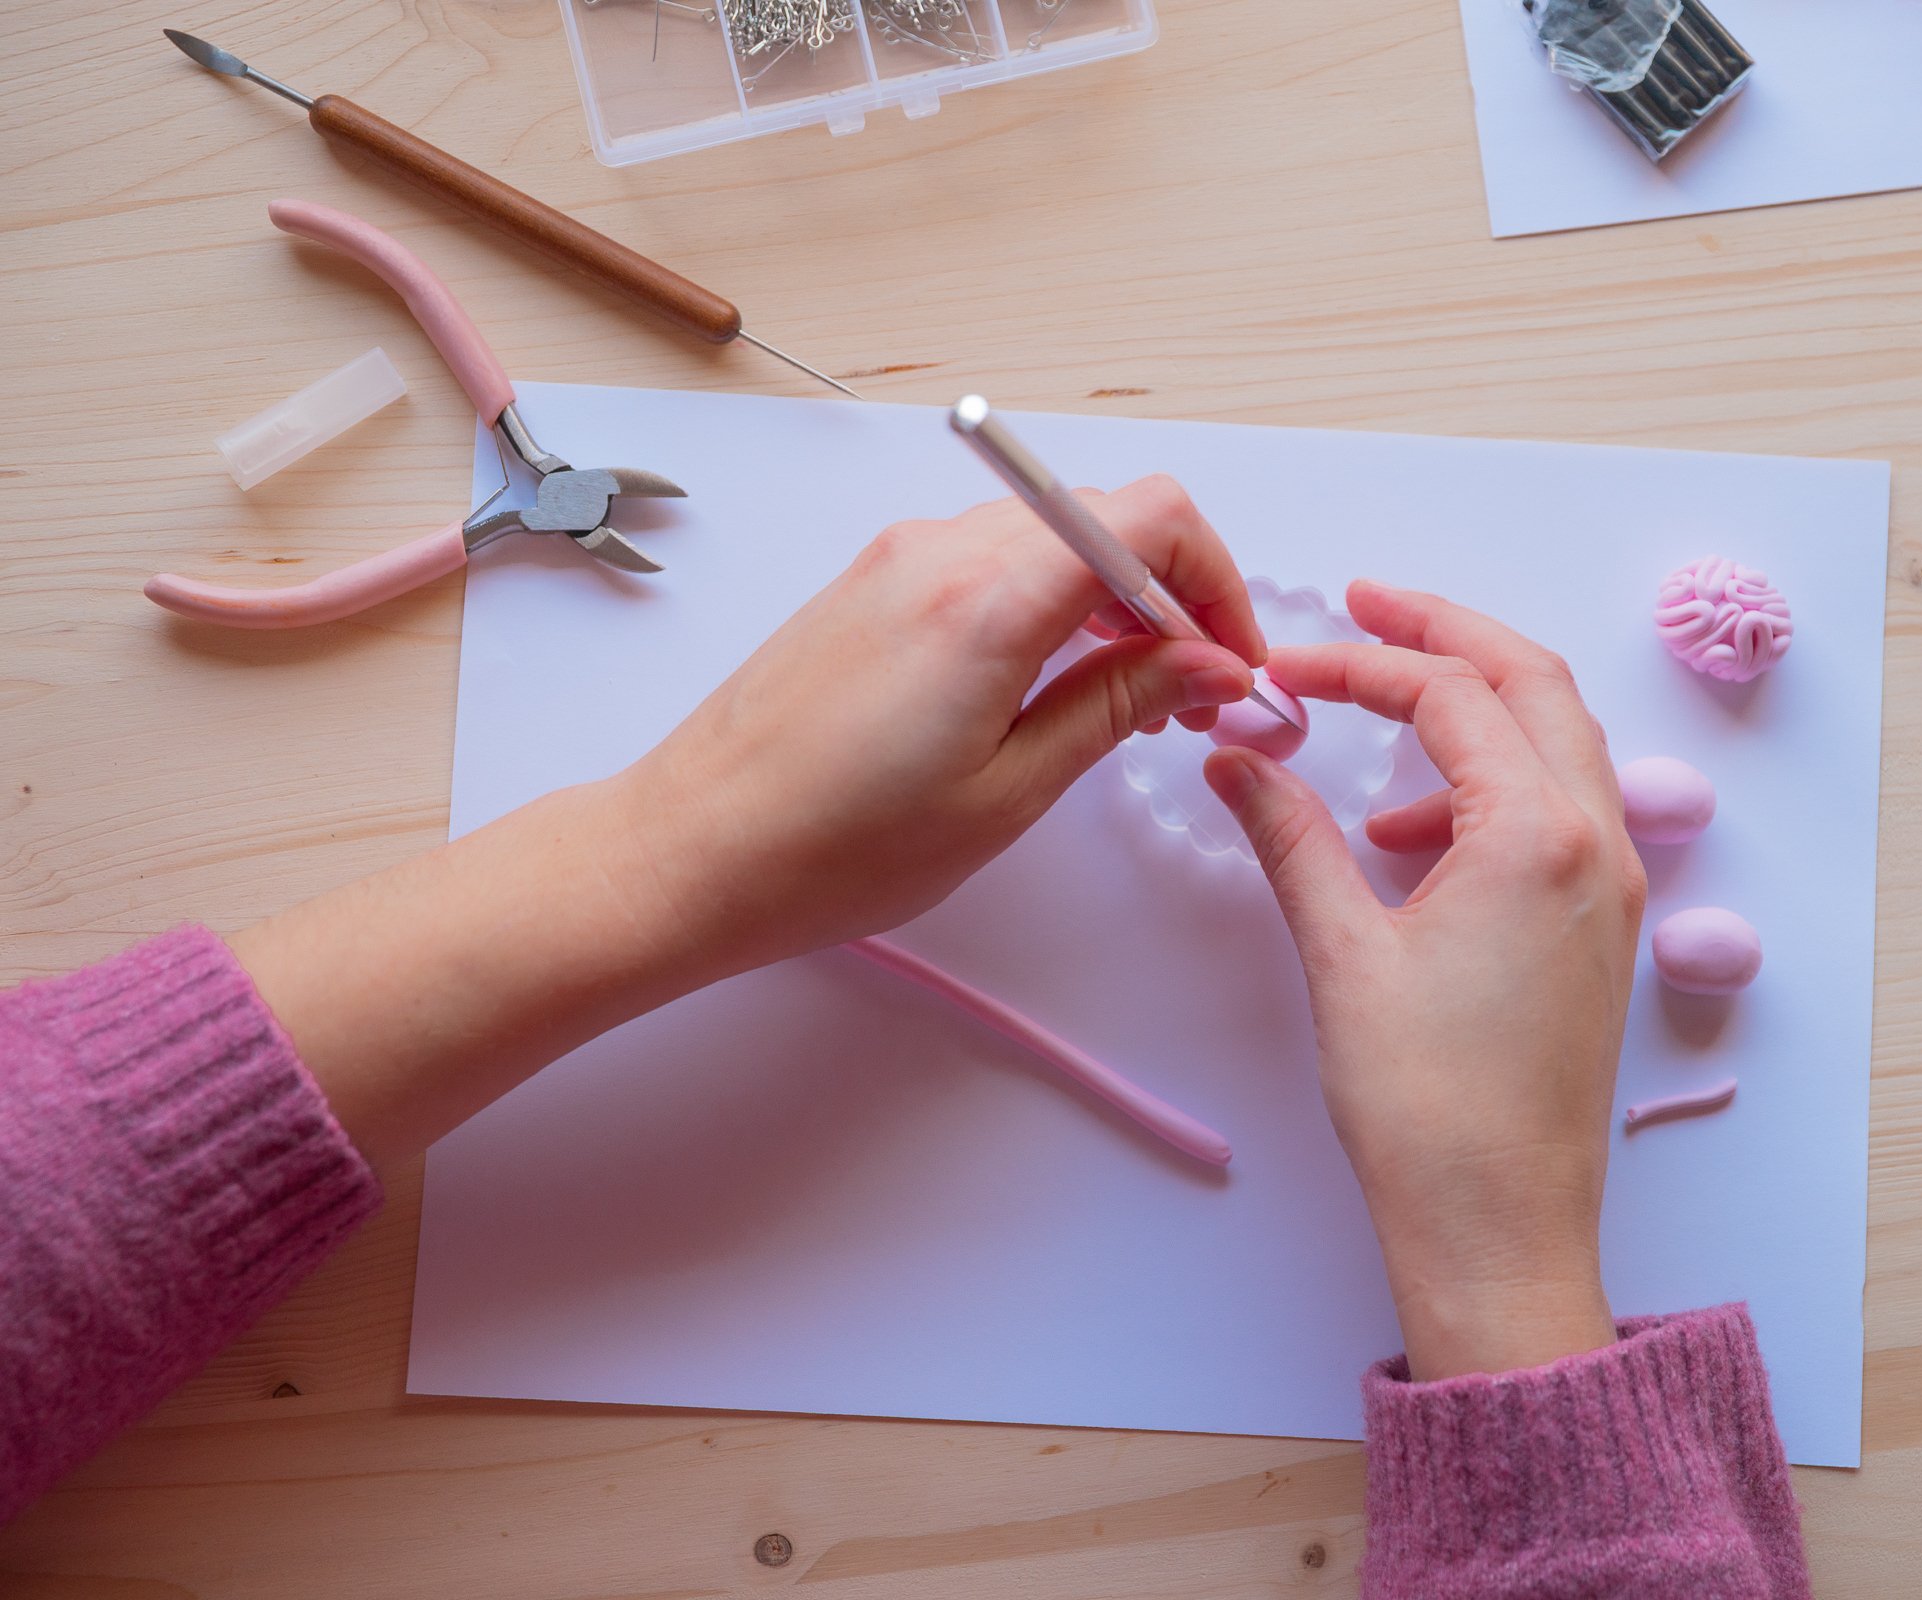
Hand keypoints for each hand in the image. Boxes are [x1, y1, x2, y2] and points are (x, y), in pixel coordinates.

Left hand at [234, 477, 1261, 1171]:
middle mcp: (943, 549)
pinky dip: (1050, 603)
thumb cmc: (832, 847)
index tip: (1230, 663)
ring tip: (1132, 701)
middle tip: (1197, 694)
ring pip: (1052, 535)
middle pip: (1108, 517)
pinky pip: (993, 559)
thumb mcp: (1009, 792)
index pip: (1151, 517)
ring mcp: (899, 558)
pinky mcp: (871, 583)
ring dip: (1113, 599)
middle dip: (1174, 594)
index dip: (1216, 583)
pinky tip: (1053, 685)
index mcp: (989, 596)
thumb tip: (1203, 664)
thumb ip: (1118, 704)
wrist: (689, 854)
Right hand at [1203, 581, 1644, 1380]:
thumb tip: (1239, 759)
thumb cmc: (1427, 1110)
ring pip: (1557, 740)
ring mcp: (1613, 887)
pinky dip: (1491, 783)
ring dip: (1474, 706)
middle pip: (1532, 683)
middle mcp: (1599, 844)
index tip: (1286, 669)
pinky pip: (1561, 808)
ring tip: (1376, 718)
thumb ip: (1290, 839)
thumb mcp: (1343, 955)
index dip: (1360, 664)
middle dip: (1445, 635)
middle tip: (1365, 606)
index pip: (1450, 696)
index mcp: (1540, 835)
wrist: (1500, 1231)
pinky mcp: (1602, 929)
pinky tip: (1407, 837)